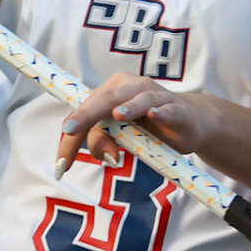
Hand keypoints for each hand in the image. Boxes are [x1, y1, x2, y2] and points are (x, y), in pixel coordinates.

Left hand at [55, 73, 215, 177]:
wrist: (189, 122)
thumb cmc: (148, 127)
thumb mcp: (121, 137)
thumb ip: (105, 142)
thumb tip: (108, 156)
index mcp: (113, 90)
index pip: (86, 110)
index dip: (71, 135)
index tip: (61, 164)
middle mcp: (132, 87)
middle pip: (105, 98)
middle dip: (86, 115)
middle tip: (69, 131)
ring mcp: (156, 95)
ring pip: (139, 99)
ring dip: (129, 107)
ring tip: (117, 115)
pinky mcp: (177, 109)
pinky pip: (167, 109)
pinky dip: (161, 112)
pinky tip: (154, 115)